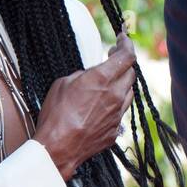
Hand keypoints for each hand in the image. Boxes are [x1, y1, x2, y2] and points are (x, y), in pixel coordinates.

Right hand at [33, 34, 136, 179]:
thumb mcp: (63, 83)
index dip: (127, 44)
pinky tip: (100, 107)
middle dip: (123, 64)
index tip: (123, 39)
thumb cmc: (56, 114)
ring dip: (121, 84)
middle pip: (131, 73)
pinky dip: (114, 105)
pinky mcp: (115, 129)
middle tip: (112, 59)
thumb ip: (83, 75)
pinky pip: (120, 112)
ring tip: (107, 83)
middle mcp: (116, 95)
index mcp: (103, 78)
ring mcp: (118, 113)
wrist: (58, 148)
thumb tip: (91, 75)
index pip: (127, 56)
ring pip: (129, 92)